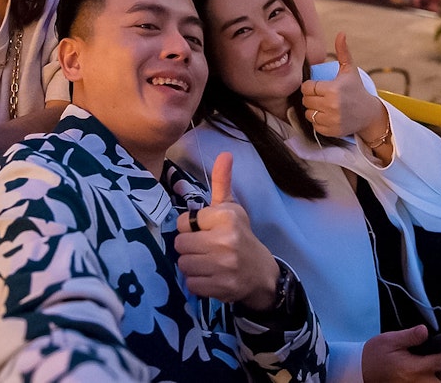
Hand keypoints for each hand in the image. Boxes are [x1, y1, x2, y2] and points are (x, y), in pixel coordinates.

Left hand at [174, 153, 278, 308]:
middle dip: (188, 247)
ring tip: (206, 262)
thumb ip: (221, 182)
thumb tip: (225, 153)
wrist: (260, 272)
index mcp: (225, 217)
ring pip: (183, 264)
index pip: (182, 222)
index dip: (189, 228)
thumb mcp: (232, 208)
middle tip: (203, 248)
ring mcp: (224, 266)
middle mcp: (225, 240)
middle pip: (180, 244)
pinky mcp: (221, 287)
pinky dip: (197, 282)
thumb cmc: (240, 236)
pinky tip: (210, 277)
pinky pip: (191, 284)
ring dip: (191, 265)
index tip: (203, 231)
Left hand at [300, 33, 383, 138]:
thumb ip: (343, 52)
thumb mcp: (350, 70)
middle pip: (306, 100)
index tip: (317, 86)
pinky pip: (314, 125)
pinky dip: (318, 121)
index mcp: (332, 89)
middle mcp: (330, 105)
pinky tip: (326, 115)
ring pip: (308, 113)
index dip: (310, 86)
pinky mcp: (331, 131)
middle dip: (311, 97)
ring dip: (313, 109)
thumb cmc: (357, 90)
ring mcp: (331, 119)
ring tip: (323, 105)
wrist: (369, 114)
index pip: (307, 87)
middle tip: (321, 96)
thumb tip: (341, 33)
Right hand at [362, 326, 440, 382]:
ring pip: (437, 382)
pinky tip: (434, 368)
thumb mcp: (390, 340)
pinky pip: (428, 382)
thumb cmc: (375, 354)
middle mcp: (416, 380)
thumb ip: (410, 336)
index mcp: (412, 367)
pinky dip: (433, 376)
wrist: (361, 368)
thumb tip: (424, 330)